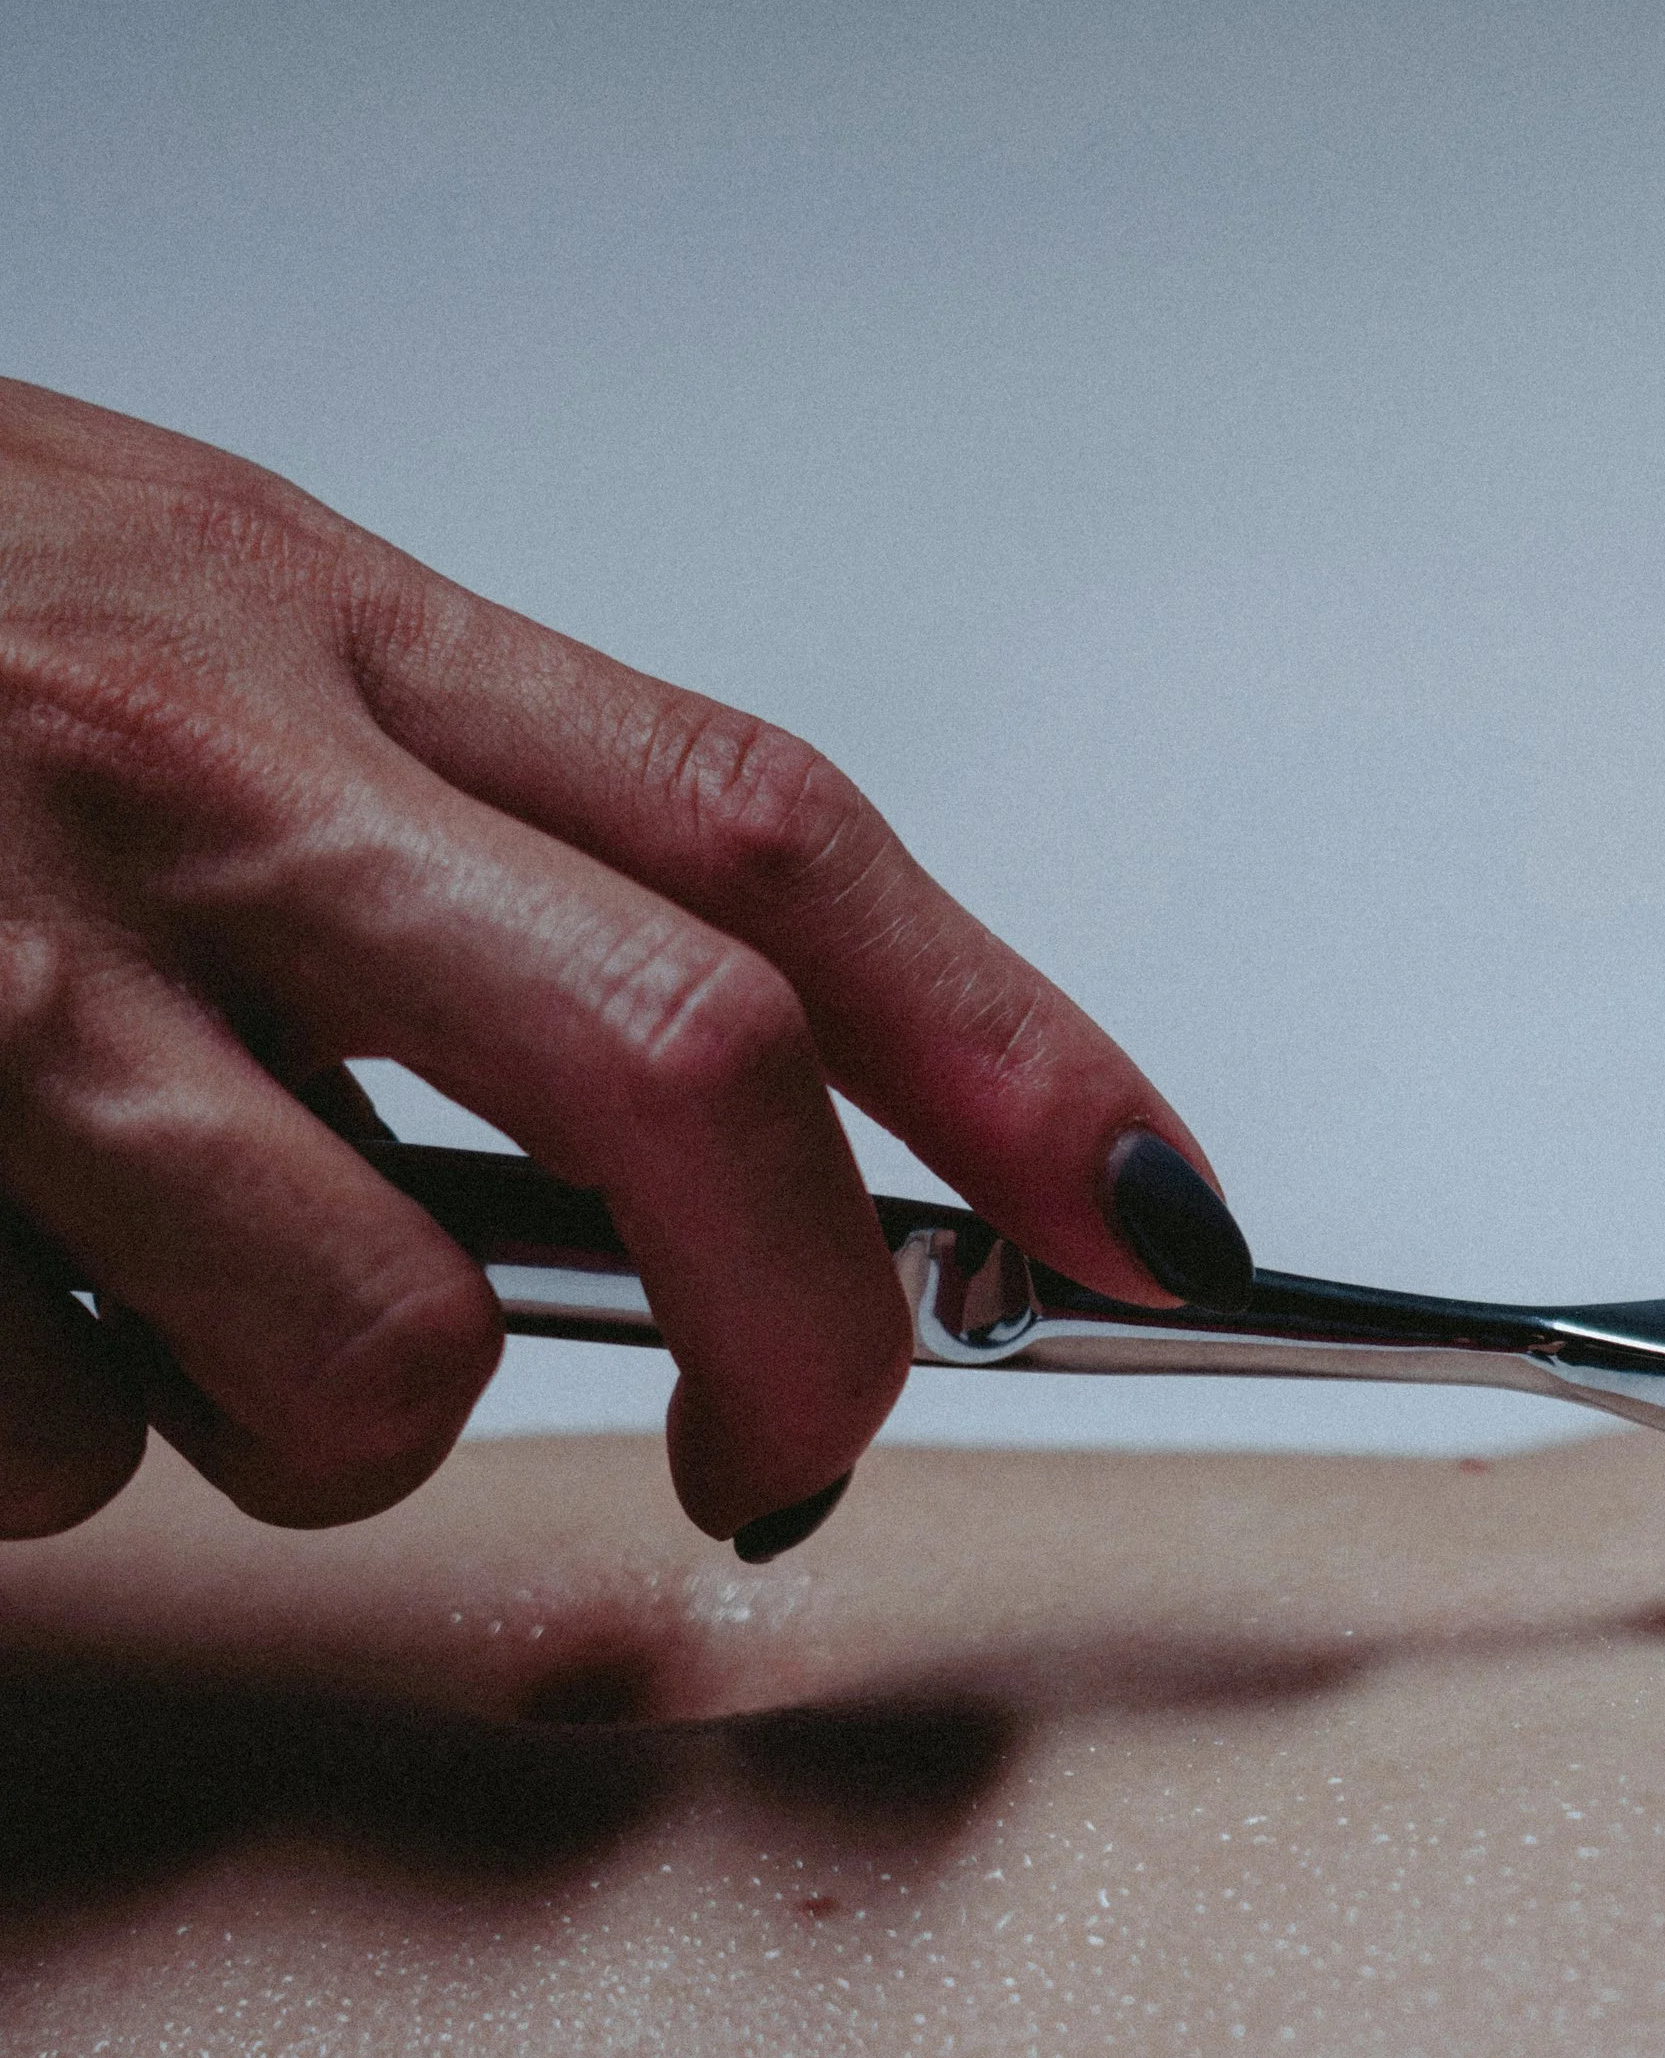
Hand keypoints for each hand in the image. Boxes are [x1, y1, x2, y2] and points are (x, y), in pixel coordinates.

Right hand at [0, 381, 1248, 1549]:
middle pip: (688, 1077)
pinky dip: (56, 1437)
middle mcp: (195, 779)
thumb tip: (726, 1100)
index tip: (1158, 1221)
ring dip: (329, 1420)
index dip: (1018, 1052)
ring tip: (192, 1306)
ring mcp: (2, 981)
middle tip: (789, 1448)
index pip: (778, 835)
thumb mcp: (179, 608)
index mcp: (313, 625)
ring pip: (374, 1353)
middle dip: (808, 1332)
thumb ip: (440, 811)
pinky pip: (60, 1446)